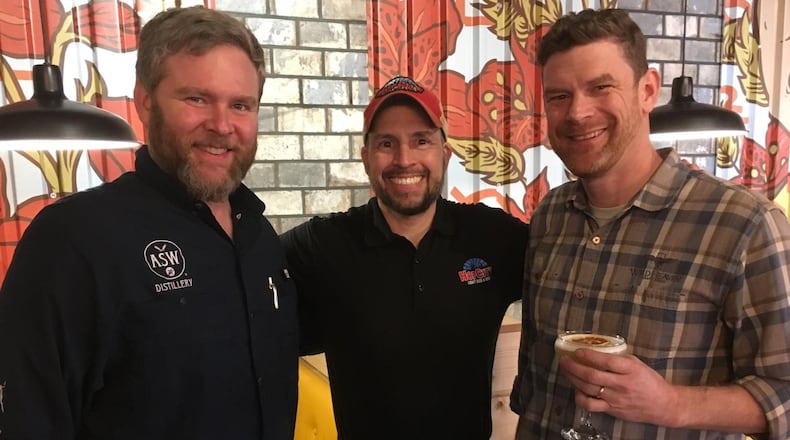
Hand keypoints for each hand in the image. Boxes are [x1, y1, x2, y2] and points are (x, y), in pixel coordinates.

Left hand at [558, 348, 679, 426]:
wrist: (663, 405)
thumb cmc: (650, 382)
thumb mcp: (637, 364)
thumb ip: (619, 359)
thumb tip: (597, 351)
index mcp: (630, 370)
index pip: (605, 361)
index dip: (588, 355)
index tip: (577, 350)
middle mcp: (622, 384)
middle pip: (592, 375)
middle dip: (574, 366)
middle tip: (564, 359)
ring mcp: (615, 399)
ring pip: (588, 389)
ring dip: (573, 378)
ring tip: (566, 370)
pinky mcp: (612, 409)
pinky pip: (590, 405)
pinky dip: (580, 396)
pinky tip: (577, 388)